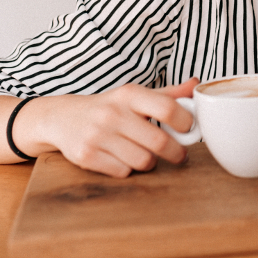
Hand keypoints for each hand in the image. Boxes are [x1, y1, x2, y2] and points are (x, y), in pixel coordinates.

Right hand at [19, 78, 198, 177]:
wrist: (61, 118)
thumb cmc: (108, 108)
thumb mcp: (134, 96)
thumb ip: (167, 94)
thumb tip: (196, 85)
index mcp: (129, 94)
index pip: (167, 107)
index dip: (185, 122)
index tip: (189, 129)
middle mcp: (113, 113)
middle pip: (159, 142)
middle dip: (176, 152)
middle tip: (179, 154)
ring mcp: (98, 135)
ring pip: (144, 161)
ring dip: (151, 163)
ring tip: (147, 156)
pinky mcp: (86, 156)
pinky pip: (123, 172)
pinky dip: (128, 170)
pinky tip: (123, 159)